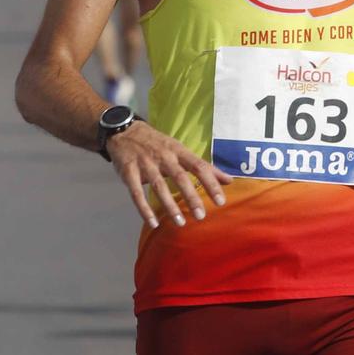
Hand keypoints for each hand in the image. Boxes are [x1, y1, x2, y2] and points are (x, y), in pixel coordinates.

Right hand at [105, 121, 227, 227]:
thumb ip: (204, 166)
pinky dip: (144, 209)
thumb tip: (229, 180)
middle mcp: (163, 156)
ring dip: (170, 205)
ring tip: (180, 223)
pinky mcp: (128, 172)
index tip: (221, 201)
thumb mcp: (180, 150)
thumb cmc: (157, 144)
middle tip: (201, 216)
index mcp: (178, 150)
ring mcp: (145, 164)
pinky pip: (136, 193)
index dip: (211, 183)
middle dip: (191, 197)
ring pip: (159, 186)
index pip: (199, 167)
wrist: (124, 131)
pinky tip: (153, 223)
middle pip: (180, 177)